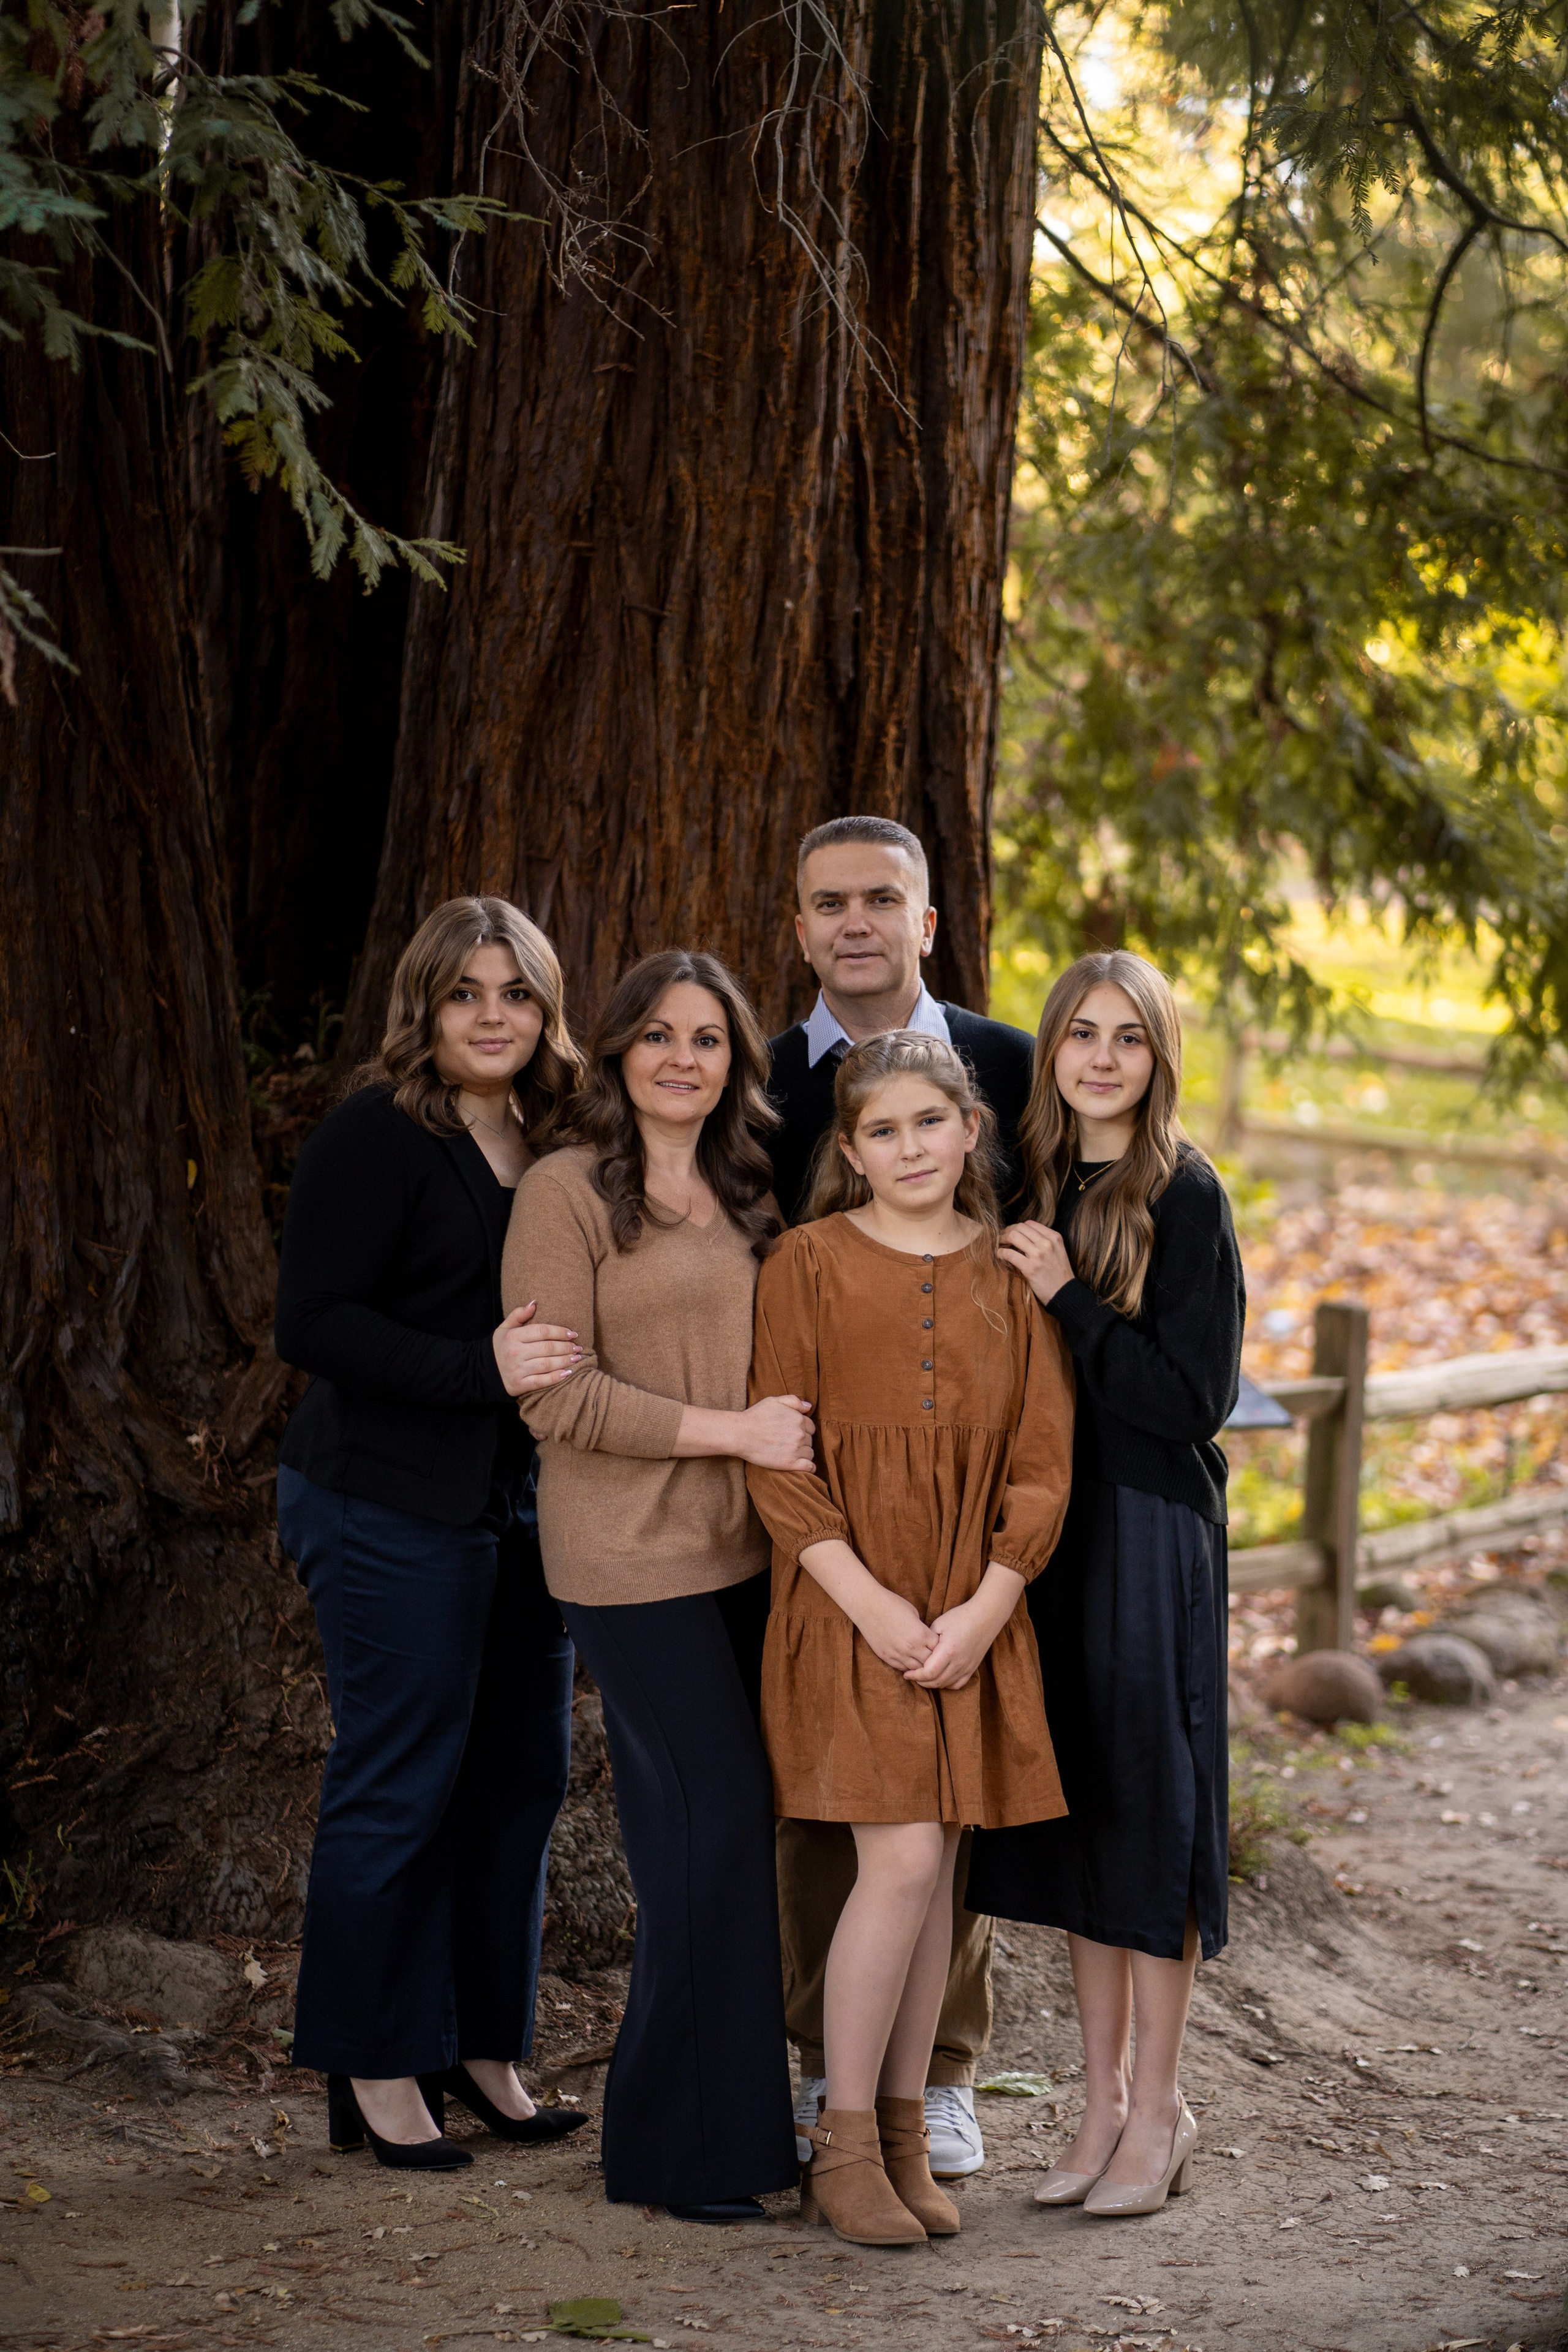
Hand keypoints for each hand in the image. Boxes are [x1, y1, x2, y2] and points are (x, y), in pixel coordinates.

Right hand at [492, 1303, 581, 1396]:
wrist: (482, 1372)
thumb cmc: (499, 1347)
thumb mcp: (504, 1328)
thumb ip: (518, 1315)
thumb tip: (535, 1302)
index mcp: (513, 1336)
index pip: (542, 1331)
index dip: (560, 1332)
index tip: (572, 1333)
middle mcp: (515, 1353)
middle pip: (547, 1348)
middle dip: (566, 1347)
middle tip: (578, 1347)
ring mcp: (517, 1370)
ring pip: (547, 1364)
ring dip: (565, 1361)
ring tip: (576, 1358)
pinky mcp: (519, 1385)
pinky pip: (541, 1381)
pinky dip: (556, 1377)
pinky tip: (568, 1373)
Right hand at [736, 1394, 816, 1470]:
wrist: (741, 1434)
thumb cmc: (755, 1416)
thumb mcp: (774, 1401)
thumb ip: (793, 1401)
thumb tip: (809, 1406)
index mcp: (799, 1419)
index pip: (810, 1427)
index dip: (802, 1430)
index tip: (792, 1433)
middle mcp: (800, 1434)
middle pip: (809, 1440)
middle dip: (802, 1441)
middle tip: (787, 1443)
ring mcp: (796, 1449)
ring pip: (809, 1453)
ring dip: (803, 1453)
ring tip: (790, 1453)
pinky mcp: (790, 1463)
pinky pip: (809, 1466)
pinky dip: (809, 1467)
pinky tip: (804, 1466)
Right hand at [854, 1586, 938, 1675]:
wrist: (867, 1605)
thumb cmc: (892, 1604)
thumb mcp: (914, 1613)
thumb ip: (922, 1629)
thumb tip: (927, 1639)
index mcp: (921, 1634)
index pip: (939, 1649)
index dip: (941, 1647)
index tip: (939, 1644)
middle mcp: (911, 1647)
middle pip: (930, 1662)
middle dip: (933, 1659)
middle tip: (933, 1656)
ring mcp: (898, 1654)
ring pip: (917, 1669)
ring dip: (921, 1665)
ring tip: (922, 1660)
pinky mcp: (887, 1657)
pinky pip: (902, 1668)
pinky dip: (908, 1666)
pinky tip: (910, 1660)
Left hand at [905, 1563, 1025, 1689]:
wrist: (985, 1616)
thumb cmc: (961, 1617)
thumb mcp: (939, 1624)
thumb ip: (927, 1641)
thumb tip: (917, 1652)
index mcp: (948, 1650)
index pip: (928, 1672)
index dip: (915, 1675)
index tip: (906, 1673)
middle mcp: (958, 1662)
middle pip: (936, 1681)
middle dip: (920, 1681)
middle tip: (912, 1676)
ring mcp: (967, 1667)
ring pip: (946, 1684)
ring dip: (932, 1684)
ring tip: (922, 1677)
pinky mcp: (972, 1668)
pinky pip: (957, 1684)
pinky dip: (946, 1684)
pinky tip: (939, 1678)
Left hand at [997, 1219, 1074, 1305]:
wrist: (1064, 1292)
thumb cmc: (1059, 1273)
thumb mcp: (1057, 1250)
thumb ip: (1044, 1240)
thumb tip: (1022, 1235)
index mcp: (1054, 1237)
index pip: (1030, 1223)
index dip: (1017, 1226)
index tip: (1011, 1232)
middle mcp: (1047, 1243)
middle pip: (1020, 1227)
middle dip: (1007, 1231)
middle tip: (1002, 1237)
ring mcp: (1039, 1255)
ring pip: (1013, 1236)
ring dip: (1002, 1239)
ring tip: (999, 1244)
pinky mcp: (1030, 1268)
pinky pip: (1009, 1254)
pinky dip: (1001, 1253)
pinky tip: (1000, 1255)